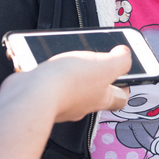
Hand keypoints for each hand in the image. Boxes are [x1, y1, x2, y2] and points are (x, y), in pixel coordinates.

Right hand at [0, 47, 129, 122]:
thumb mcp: (104, 65)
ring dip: (72, 74)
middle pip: (95, 92)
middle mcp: (82, 105)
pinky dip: (50, 76)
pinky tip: (46, 64)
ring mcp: (61, 103)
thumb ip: (120, 61)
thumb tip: (127, 54)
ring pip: (72, 89)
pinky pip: (49, 85)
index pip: (120, 98)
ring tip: (69, 56)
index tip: (127, 74)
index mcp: (101, 98)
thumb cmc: (69, 82)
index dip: (126, 85)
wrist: (31, 96)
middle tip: (96, 60)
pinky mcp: (41, 98)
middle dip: (97, 77)